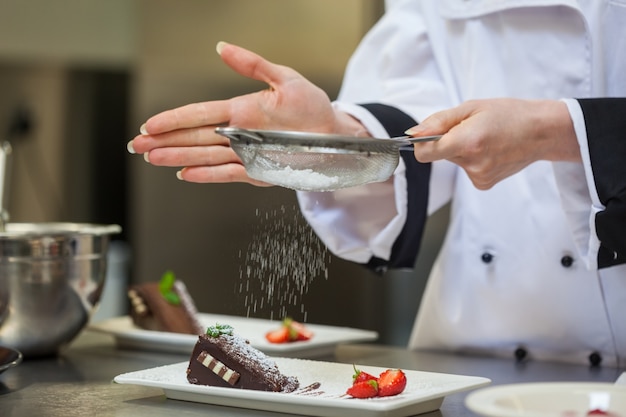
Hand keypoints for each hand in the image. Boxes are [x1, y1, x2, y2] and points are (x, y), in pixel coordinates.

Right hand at [127, 42, 354, 184]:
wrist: (334, 135)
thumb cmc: (313, 106)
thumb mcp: (285, 79)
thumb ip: (252, 65)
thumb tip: (221, 48)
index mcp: (241, 110)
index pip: (199, 114)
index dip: (173, 119)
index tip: (150, 124)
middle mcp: (238, 133)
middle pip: (194, 137)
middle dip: (164, 141)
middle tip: (137, 145)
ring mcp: (246, 154)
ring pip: (205, 156)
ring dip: (178, 158)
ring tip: (153, 158)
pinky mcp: (257, 172)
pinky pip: (228, 174)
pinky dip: (207, 175)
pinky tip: (185, 173)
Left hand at [405, 98, 580, 188]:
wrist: (542, 132)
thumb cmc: (509, 114)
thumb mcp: (471, 108)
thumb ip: (438, 122)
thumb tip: (413, 134)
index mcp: (467, 142)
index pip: (425, 153)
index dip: (422, 143)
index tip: (428, 134)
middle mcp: (472, 163)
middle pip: (440, 155)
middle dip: (448, 141)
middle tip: (471, 129)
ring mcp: (479, 177)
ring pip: (454, 162)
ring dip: (462, 150)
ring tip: (485, 139)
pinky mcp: (484, 184)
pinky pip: (466, 170)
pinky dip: (473, 160)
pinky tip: (491, 151)